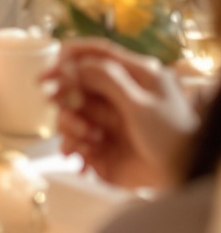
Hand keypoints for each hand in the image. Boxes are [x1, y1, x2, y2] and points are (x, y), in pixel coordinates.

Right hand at [47, 38, 197, 189]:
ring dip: (70, 124)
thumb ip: (109, 80)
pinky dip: (72, 146)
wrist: (184, 178)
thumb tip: (76, 64)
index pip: (97, 54)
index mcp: (134, 76)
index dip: (70, 55)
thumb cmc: (172, 137)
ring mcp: (109, 122)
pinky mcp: (103, 147)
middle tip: (58, 102)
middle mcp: (118, 96)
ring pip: (72, 113)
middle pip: (77, 84)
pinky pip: (75, 141)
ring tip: (88, 139)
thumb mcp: (142, 104)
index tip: (49, 68)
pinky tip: (79, 156)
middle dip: (64, 94)